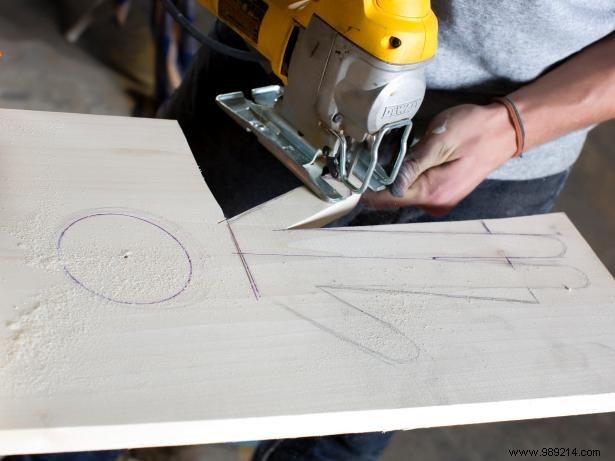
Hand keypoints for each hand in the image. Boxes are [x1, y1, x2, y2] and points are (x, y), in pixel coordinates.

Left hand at [362, 103, 517, 214]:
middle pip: (395, 199)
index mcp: (434, 192)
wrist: (505, 130)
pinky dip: (405, 181)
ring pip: (405, 195)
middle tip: (360, 166)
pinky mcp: (444, 194)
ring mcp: (442, 201)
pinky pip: (417, 191)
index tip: (351, 180)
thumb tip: (390, 186)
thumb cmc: (474, 129)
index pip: (390, 198)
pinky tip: (400, 167)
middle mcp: (437, 203)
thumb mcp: (440, 140)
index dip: (368, 190)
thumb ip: (413, 164)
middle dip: (378, 185)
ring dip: (391, 182)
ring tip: (377, 164)